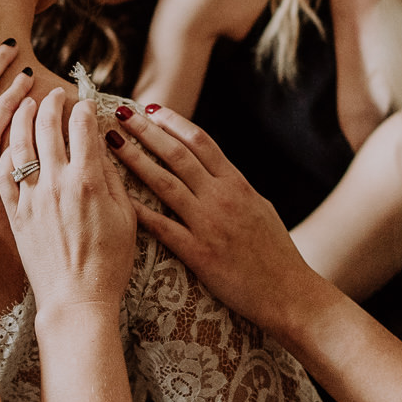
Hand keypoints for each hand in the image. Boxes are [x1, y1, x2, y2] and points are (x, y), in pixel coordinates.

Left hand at [0, 91, 135, 322]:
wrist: (76, 301)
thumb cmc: (108, 264)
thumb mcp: (126, 218)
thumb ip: (114, 179)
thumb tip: (103, 149)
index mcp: (88, 181)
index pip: (83, 127)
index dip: (84, 108)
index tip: (85, 102)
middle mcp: (56, 183)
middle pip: (48, 127)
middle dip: (51, 103)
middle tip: (54, 94)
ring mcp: (31, 198)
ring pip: (20, 145)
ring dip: (22, 119)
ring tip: (25, 105)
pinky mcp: (15, 215)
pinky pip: (4, 176)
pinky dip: (5, 154)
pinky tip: (8, 145)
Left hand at [108, 104, 321, 332]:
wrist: (289, 293)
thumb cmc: (276, 254)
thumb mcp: (260, 208)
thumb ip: (235, 188)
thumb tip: (215, 170)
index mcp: (237, 184)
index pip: (201, 142)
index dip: (172, 122)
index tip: (150, 108)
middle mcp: (222, 197)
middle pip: (177, 154)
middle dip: (145, 130)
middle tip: (120, 113)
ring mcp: (209, 224)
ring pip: (165, 183)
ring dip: (135, 159)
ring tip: (112, 143)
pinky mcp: (199, 254)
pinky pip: (163, 227)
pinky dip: (139, 210)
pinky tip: (118, 197)